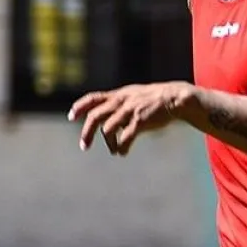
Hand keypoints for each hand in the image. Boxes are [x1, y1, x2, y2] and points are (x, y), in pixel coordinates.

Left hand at [69, 82, 195, 155]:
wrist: (175, 98)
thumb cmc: (154, 101)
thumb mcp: (134, 96)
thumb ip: (119, 106)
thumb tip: (106, 125)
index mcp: (119, 95)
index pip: (93, 98)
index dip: (80, 106)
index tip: (71, 117)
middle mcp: (122, 101)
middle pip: (95, 116)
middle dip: (87, 133)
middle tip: (84, 146)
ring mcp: (130, 111)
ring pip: (108, 129)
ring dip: (109, 143)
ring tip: (114, 150)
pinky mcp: (140, 121)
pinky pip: (124, 138)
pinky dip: (121, 147)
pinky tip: (122, 152)